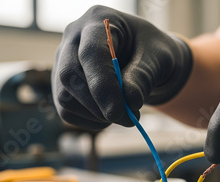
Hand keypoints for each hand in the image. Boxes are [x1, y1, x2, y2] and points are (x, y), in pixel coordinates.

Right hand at [52, 5, 191, 130]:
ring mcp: (63, 61)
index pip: (90, 54)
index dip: (102, 85)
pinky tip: (111, 115)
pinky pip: (67, 111)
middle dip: (98, 105)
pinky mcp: (61, 84)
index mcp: (98, 21)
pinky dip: (91, 121)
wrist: (145, 59)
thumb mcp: (158, 58)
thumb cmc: (152, 52)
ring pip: (65, 98)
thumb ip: (143, 77)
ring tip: (125, 114)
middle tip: (129, 120)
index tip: (118, 112)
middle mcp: (73, 38)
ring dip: (96, 116)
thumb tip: (129, 102)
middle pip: (69, 76)